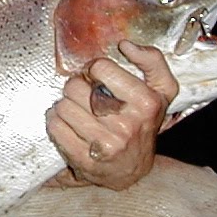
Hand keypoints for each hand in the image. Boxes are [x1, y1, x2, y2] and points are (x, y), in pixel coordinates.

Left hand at [44, 41, 178, 190]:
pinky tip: (67, 125)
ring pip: (62, 107)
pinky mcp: (85, 161)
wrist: (134, 170)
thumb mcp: (161, 91)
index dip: (94, 70)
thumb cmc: (144, 123)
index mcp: (146, 102)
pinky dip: (55, 123)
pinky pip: (55, 127)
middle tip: (84, 97)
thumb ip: (153, 61)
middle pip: (76, 87)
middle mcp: (127, 124)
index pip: (100, 68)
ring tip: (76, 111)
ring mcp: (105, 144)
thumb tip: (126, 45)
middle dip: (76, 88)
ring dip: (64, 106)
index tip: (96, 78)